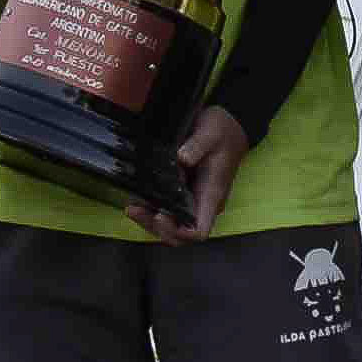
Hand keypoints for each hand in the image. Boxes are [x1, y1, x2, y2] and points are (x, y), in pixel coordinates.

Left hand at [139, 107, 248, 242]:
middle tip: (135, 209)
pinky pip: (168, 211)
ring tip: (132, 207)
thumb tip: (182, 159)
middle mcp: (203, 204)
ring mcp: (193, 200)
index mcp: (212, 194)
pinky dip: (151, 211)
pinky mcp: (184, 194)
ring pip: (171, 226)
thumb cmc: (222, 131)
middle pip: (180, 234)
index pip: (199, 230)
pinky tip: (136, 199)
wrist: (229, 126)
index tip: (160, 215)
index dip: (178, 232)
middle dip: (156, 228)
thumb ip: (198, 145)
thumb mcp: (212, 131)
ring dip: (149, 222)